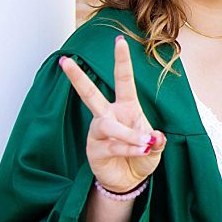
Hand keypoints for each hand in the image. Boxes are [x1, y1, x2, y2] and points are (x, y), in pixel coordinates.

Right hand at [58, 33, 166, 193]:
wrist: (129, 181)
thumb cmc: (141, 156)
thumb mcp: (156, 148)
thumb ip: (156, 141)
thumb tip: (155, 137)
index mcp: (126, 107)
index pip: (123, 80)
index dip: (121, 60)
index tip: (119, 40)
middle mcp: (108, 115)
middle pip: (89, 94)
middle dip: (76, 78)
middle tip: (64, 61)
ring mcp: (99, 132)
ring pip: (109, 126)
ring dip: (129, 134)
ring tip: (146, 143)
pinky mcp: (94, 150)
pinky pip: (113, 146)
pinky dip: (130, 149)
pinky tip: (141, 152)